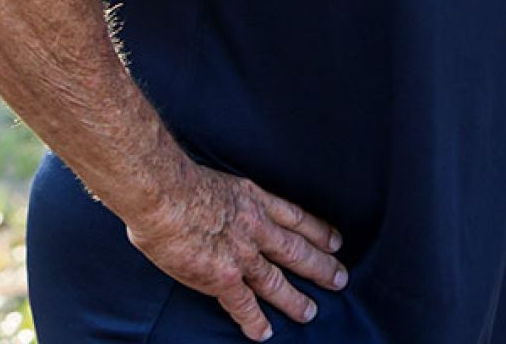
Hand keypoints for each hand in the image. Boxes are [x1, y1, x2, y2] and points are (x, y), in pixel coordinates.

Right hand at [121, 163, 345, 340]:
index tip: (335, 241)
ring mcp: (242, 254)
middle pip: (297, 250)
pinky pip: (243, 304)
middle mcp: (256, 228)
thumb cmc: (179, 181)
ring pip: (276, 281)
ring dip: (295, 299)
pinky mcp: (221, 277)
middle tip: (340, 280)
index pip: (296, 218)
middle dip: (321, 267)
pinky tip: (265, 333)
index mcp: (255, 200)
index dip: (318, 231)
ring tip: (310, 313)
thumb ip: (229, 196)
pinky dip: (255, 320)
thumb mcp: (220, 178)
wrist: (165, 194)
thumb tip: (220, 205)